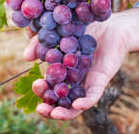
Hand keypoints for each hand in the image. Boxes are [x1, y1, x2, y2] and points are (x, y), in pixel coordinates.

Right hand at [22, 8, 138, 119]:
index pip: (49, 89)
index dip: (41, 92)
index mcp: (62, 74)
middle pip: (59, 102)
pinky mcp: (101, 81)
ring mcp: (87, 83)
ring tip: (53, 113)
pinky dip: (85, 102)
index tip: (35, 84)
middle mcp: (74, 82)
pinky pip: (93, 96)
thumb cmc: (85, 29)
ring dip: (63, 113)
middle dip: (48, 107)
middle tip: (40, 106)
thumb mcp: (58, 35)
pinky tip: (77, 104)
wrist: (112, 25)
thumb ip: (41, 44)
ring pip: (75, 106)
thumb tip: (26, 58)